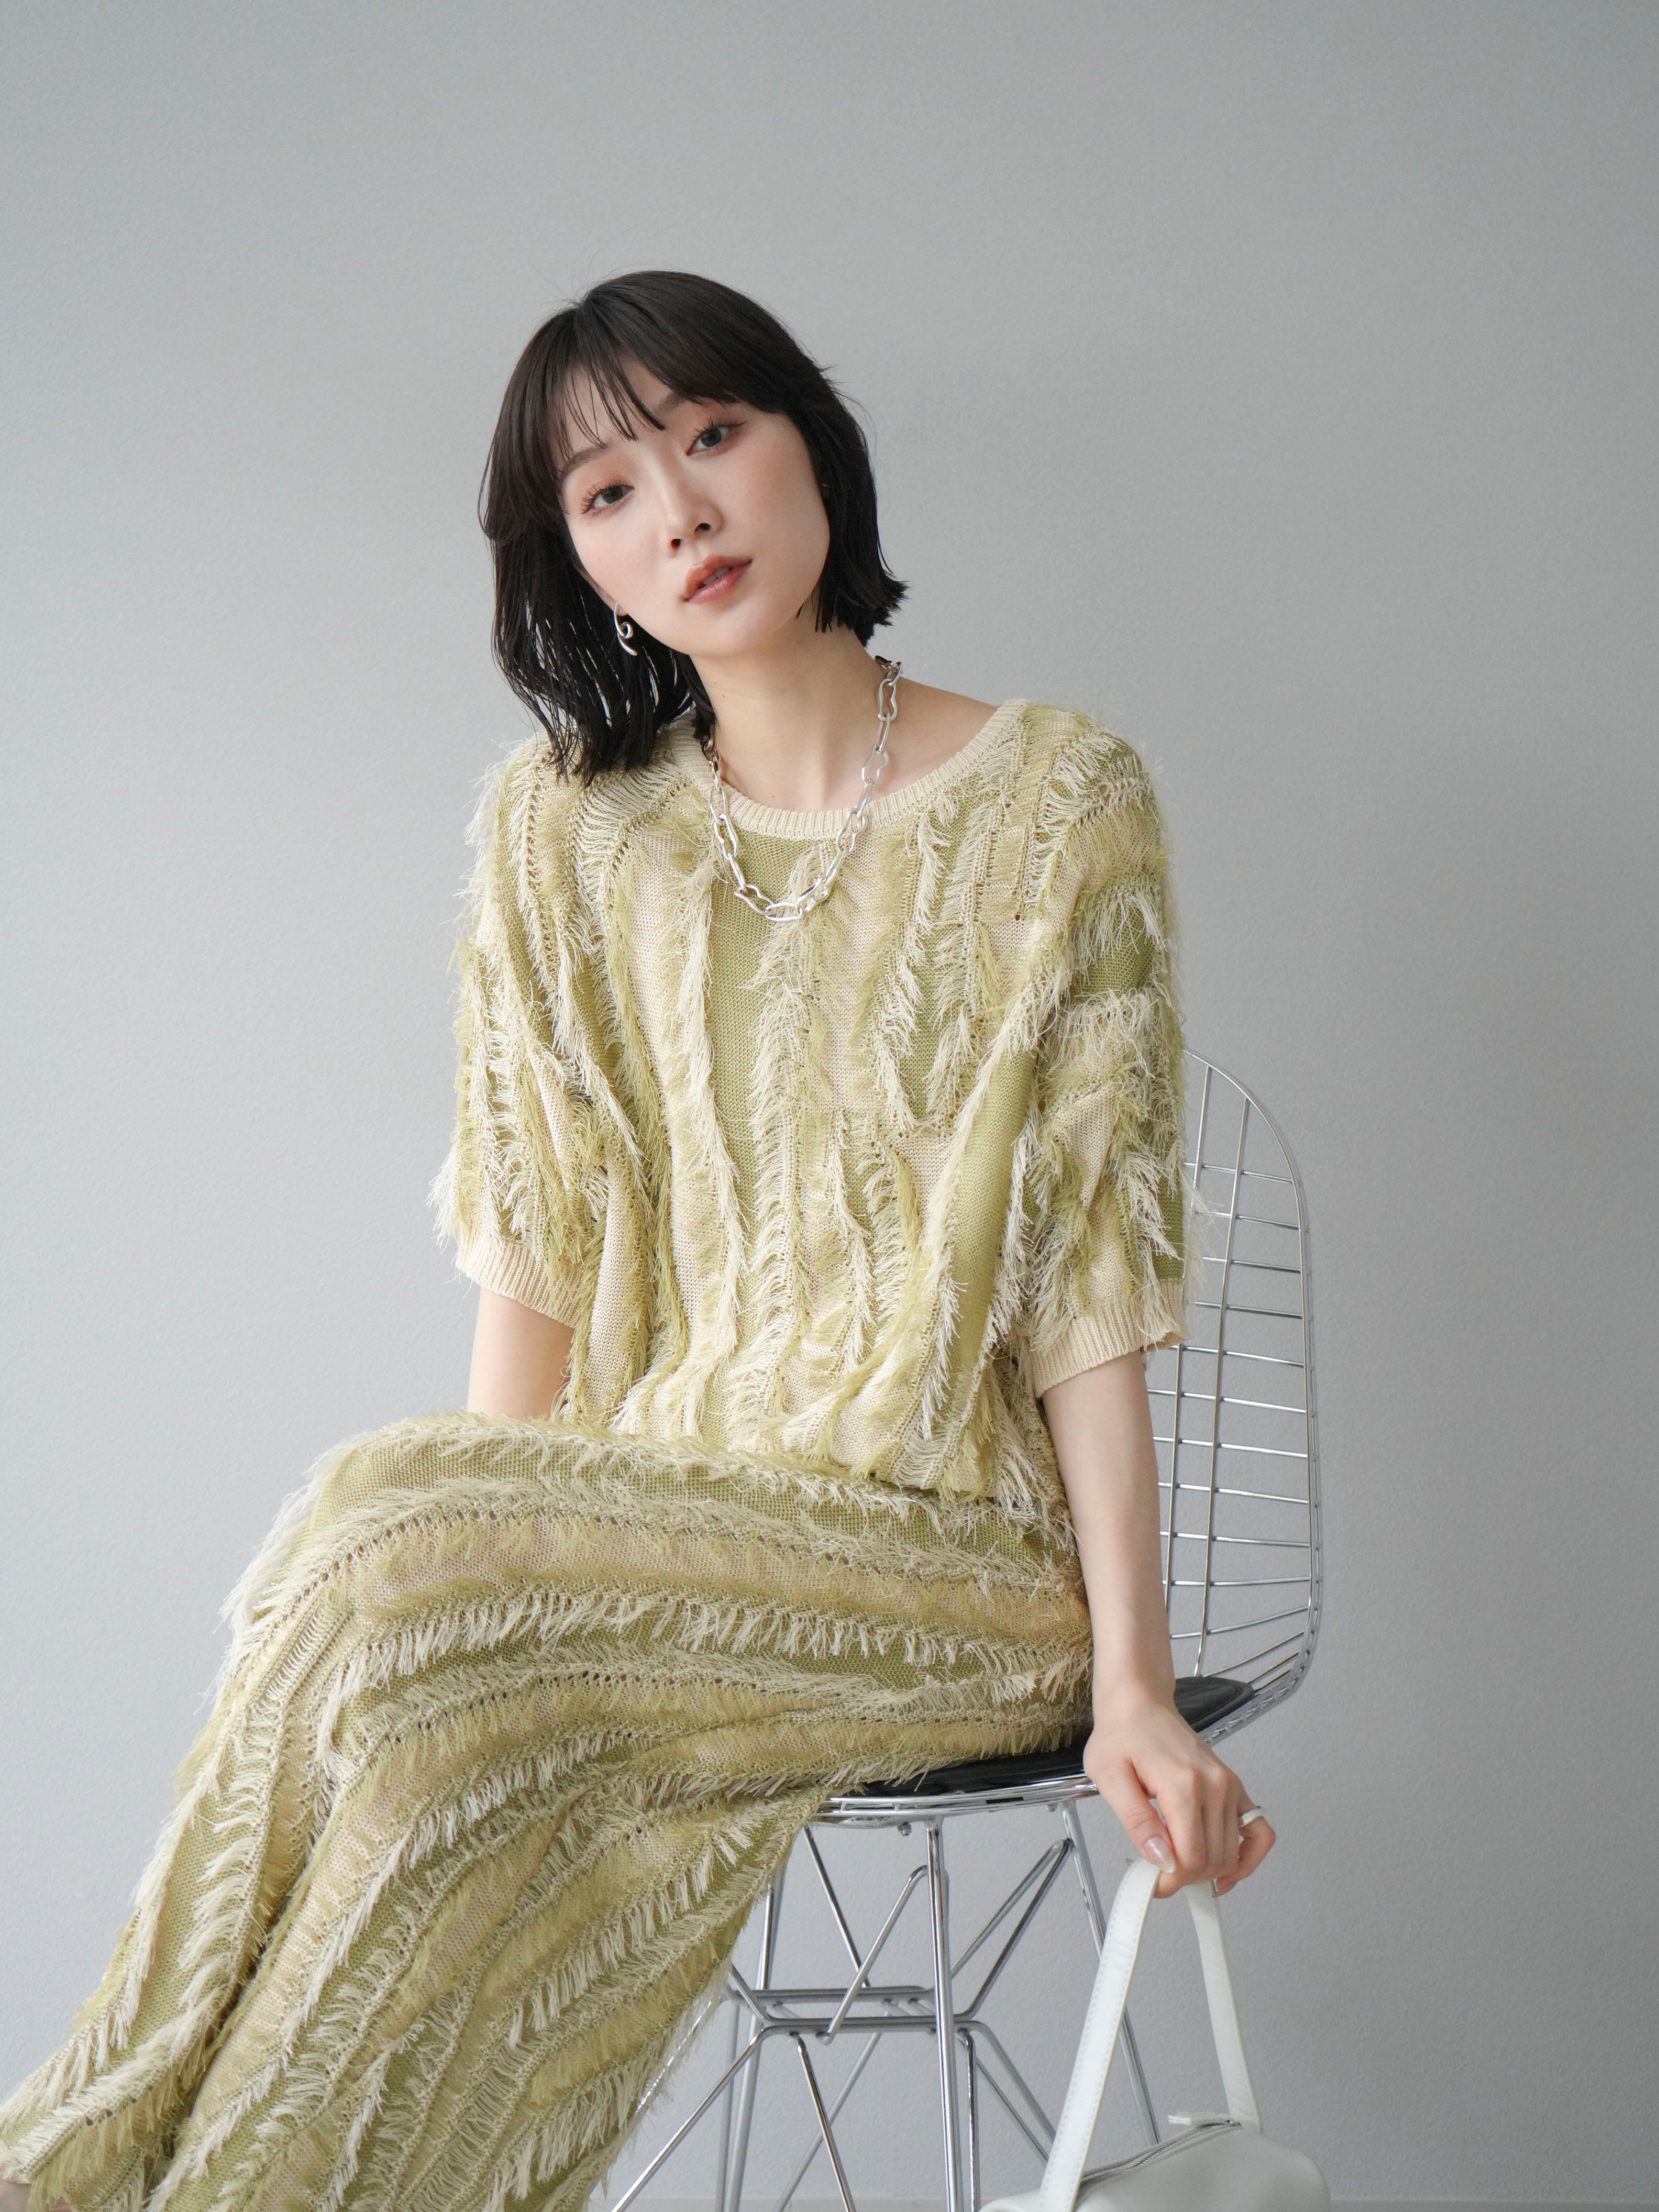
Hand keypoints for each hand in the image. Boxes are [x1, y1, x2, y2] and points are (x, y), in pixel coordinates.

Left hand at [1083, 1688, 1275, 1898]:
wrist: (1140, 1704)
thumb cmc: (1121, 1735)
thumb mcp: (1108, 1776)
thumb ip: (1135, 1820)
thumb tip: (1161, 1860)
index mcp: (1183, 1783)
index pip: (1190, 1858)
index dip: (1170, 1882)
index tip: (1150, 1883)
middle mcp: (1215, 1785)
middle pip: (1213, 1861)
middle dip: (1185, 1878)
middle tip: (1157, 1873)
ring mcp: (1229, 1785)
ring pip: (1233, 1853)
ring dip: (1208, 1872)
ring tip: (1178, 1865)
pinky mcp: (1234, 1786)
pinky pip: (1259, 1831)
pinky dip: (1247, 1857)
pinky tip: (1226, 1870)